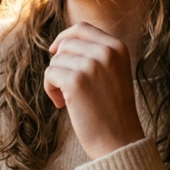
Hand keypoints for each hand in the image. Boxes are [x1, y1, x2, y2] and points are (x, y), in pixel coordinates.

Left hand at [46, 22, 144, 158]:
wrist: (120, 141)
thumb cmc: (112, 110)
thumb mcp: (113, 73)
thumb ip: (96, 54)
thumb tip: (60, 44)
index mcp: (118, 48)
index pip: (82, 28)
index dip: (64, 38)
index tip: (55, 52)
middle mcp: (107, 52)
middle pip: (66, 44)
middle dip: (60, 63)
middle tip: (66, 86)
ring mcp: (92, 65)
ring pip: (56, 60)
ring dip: (55, 79)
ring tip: (68, 98)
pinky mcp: (76, 81)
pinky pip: (50, 74)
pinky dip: (50, 89)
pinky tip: (62, 104)